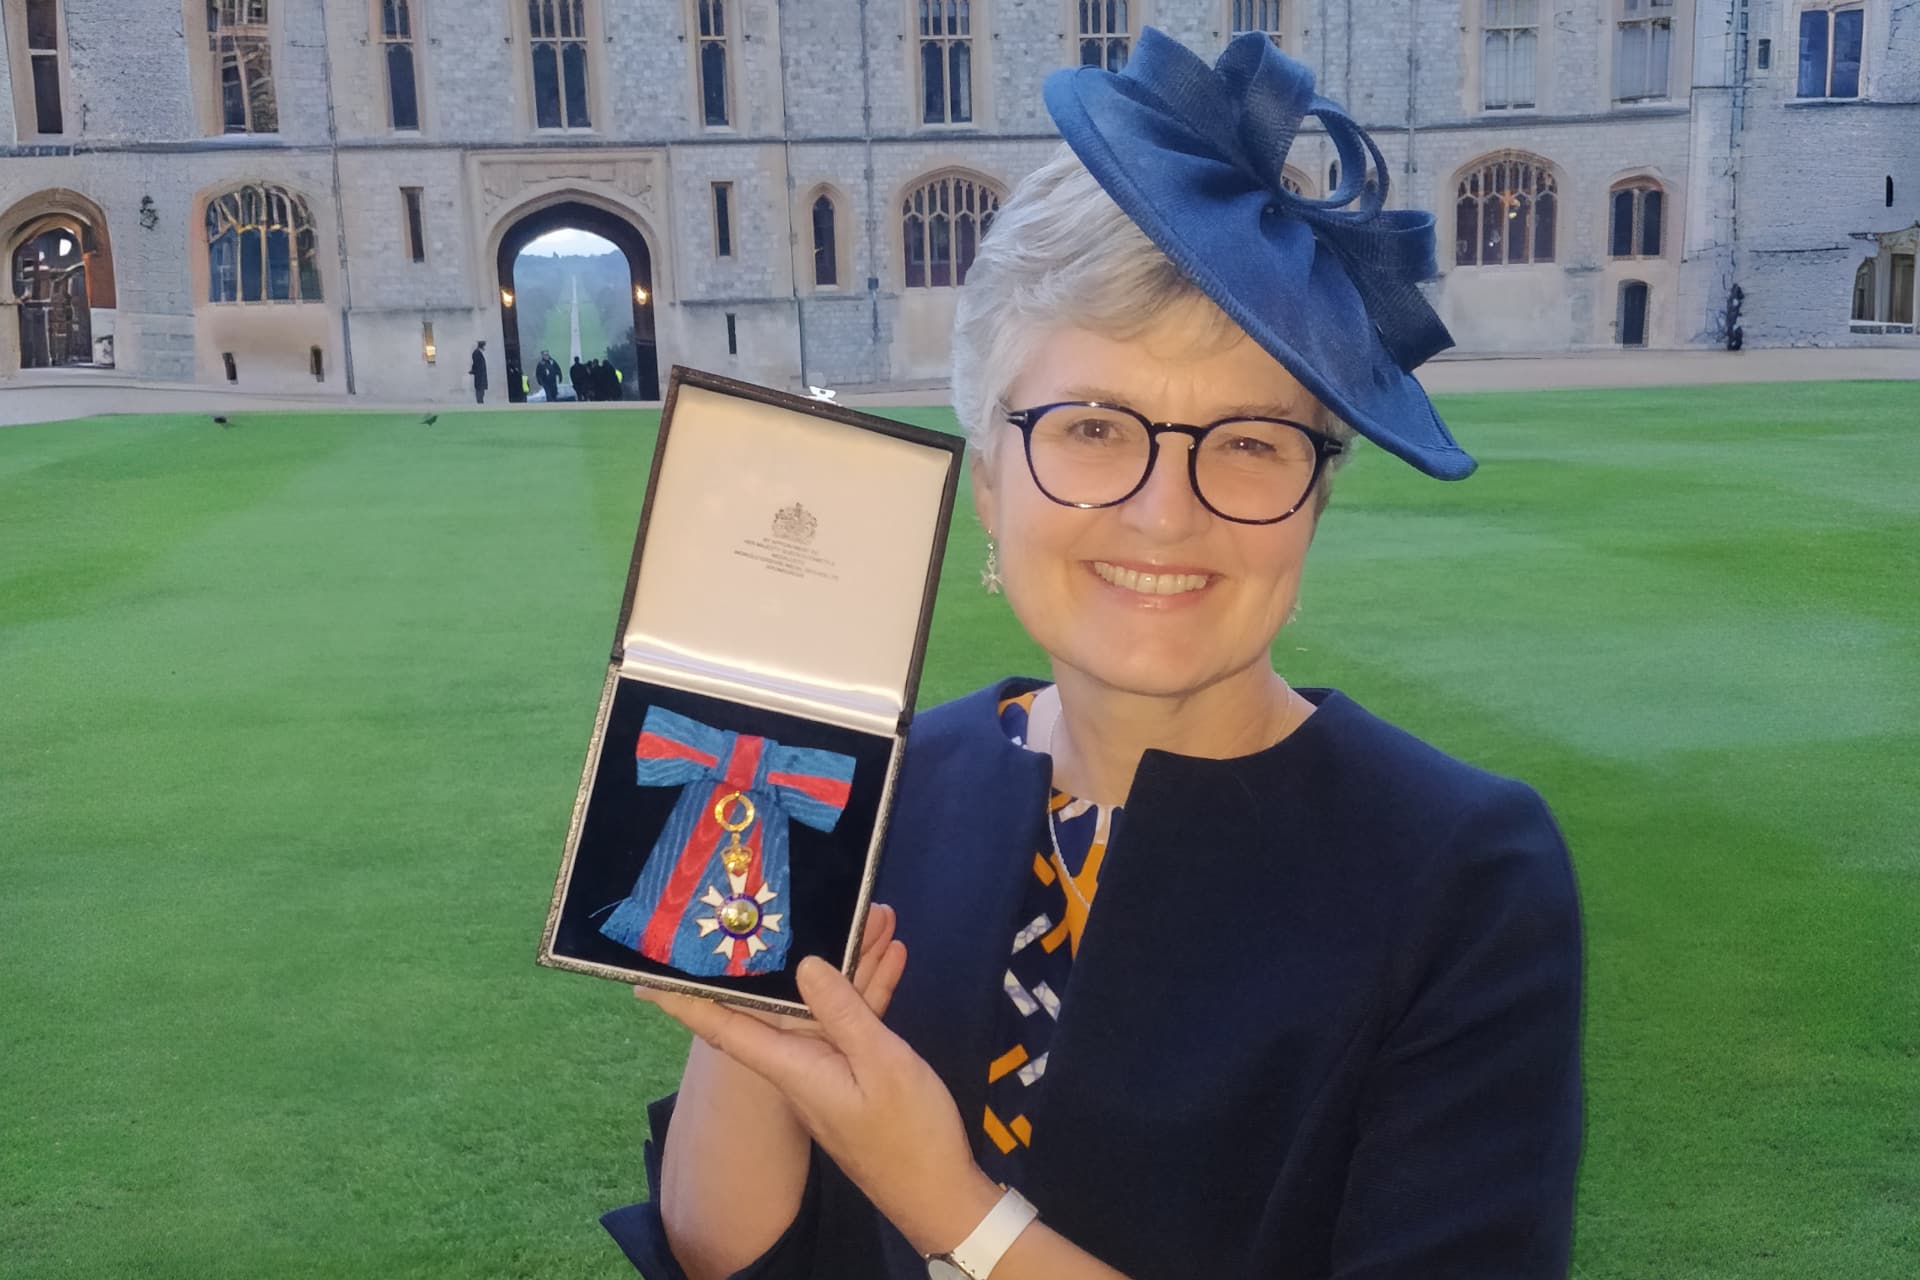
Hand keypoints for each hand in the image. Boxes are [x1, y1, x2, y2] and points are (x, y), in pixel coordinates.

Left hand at [641, 907, 1000, 1256]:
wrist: (938, 1193)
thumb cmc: (907, 1135)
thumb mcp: (880, 1065)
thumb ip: (843, 1012)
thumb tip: (804, 964)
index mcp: (792, 1066)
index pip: (724, 1027)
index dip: (685, 1002)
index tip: (646, 978)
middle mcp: (800, 1064)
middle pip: (781, 999)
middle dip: (790, 949)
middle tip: (795, 901)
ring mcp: (829, 1067)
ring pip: (826, 1001)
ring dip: (850, 959)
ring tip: (875, 913)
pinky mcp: (856, 1071)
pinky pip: (854, 1018)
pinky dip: (870, 986)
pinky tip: (892, 953)